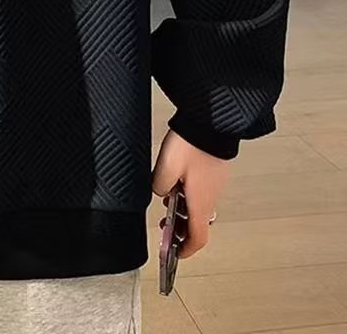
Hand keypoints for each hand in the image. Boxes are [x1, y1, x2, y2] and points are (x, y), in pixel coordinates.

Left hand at [152, 129, 229, 257]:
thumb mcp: (165, 168)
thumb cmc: (190, 145)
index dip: (186, 249)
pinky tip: (177, 183)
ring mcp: (215, 184)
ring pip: (199, 206)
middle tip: (166, 226)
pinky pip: (202, 192)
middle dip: (181, 229)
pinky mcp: (214, 172)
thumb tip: (163, 193)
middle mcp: (211, 197)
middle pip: (198, 223)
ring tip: (168, 201)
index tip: (175, 253)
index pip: (198, 237)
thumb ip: (159, 186)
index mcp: (201, 202)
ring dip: (184, 210)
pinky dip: (189, 196)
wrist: (210, 122)